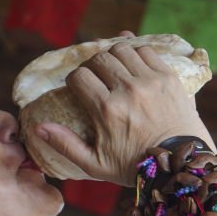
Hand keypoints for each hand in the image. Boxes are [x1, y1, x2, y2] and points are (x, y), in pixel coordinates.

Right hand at [35, 30, 214, 186]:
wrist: (178, 165)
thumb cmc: (134, 167)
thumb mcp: (95, 164)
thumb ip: (66, 145)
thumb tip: (38, 127)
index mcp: (106, 110)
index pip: (79, 76)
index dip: (75, 81)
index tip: (79, 89)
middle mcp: (127, 90)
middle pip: (99, 58)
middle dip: (93, 66)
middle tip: (97, 80)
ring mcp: (150, 81)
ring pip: (122, 49)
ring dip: (114, 57)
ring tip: (115, 71)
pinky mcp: (168, 77)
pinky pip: (146, 51)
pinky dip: (137, 54)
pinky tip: (134, 67)